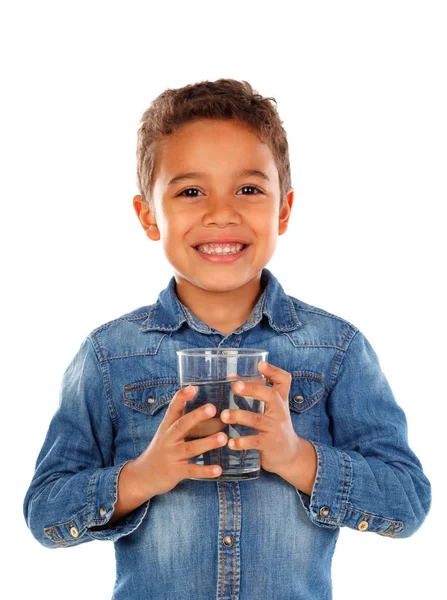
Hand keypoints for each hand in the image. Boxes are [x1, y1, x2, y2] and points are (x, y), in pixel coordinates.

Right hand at [135, 385, 227, 496]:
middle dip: (197, 416)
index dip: (181, 398)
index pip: (172, 409)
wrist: (142, 477)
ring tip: (223, 438)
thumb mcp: (167, 434)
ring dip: (207, 443)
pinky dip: (205, 471)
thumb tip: (207, 409)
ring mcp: (171, 456)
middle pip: (181, 425)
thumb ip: (183, 423)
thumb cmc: (161, 451)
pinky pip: (191, 470)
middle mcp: (168, 439)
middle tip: (212, 408)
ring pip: (190, 448)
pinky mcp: (175, 472)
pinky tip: (218, 470)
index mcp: (166, 428)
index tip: (192, 388)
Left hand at [220, 361, 300, 476]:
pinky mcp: (270, 444)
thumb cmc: (274, 426)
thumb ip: (254, 393)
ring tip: (224, 415)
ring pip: (258, 419)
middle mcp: (280, 411)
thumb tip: (231, 377)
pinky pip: (255, 442)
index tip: (260, 364)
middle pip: (271, 396)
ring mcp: (276, 428)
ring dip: (239, 416)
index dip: (274, 371)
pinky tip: (230, 442)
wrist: (290, 454)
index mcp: (280, 400)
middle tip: (235, 386)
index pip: (284, 380)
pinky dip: (242, 442)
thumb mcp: (270, 409)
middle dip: (253, 389)